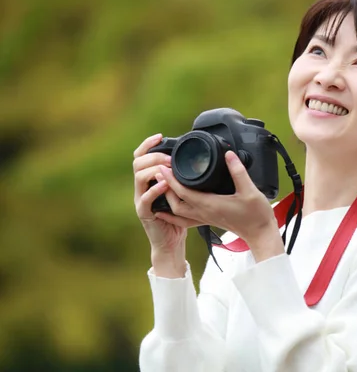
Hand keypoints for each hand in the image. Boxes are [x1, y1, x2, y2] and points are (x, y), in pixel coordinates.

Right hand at [133, 133, 200, 276]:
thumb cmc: (179, 216)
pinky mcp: (144, 212)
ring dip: (154, 169)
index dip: (148, 144)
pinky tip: (165, 185)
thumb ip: (183, 177)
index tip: (161, 136)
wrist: (171, 242)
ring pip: (139, 177)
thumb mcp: (182, 192)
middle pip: (138, 162)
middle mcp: (142, 187)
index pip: (142, 156)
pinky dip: (155, 190)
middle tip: (170, 157)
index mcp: (150, 180)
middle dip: (154, 156)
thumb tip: (197, 160)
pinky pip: (145, 198)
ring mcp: (141, 199)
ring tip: (168, 167)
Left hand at [157, 151, 283, 261]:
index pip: (183, 192)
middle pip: (175, 203)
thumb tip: (229, 154)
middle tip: (161, 172)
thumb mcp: (250, 190)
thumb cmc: (256, 215)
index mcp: (210, 205)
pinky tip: (170, 208)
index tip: (163, 167)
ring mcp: (206, 218)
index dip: (171, 179)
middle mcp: (204, 213)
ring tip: (165, 185)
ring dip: (169, 199)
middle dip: (165, 188)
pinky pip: (186, 218)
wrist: (260, 234)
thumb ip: (238, 171)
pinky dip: (175, 212)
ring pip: (179, 211)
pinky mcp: (209, 219)